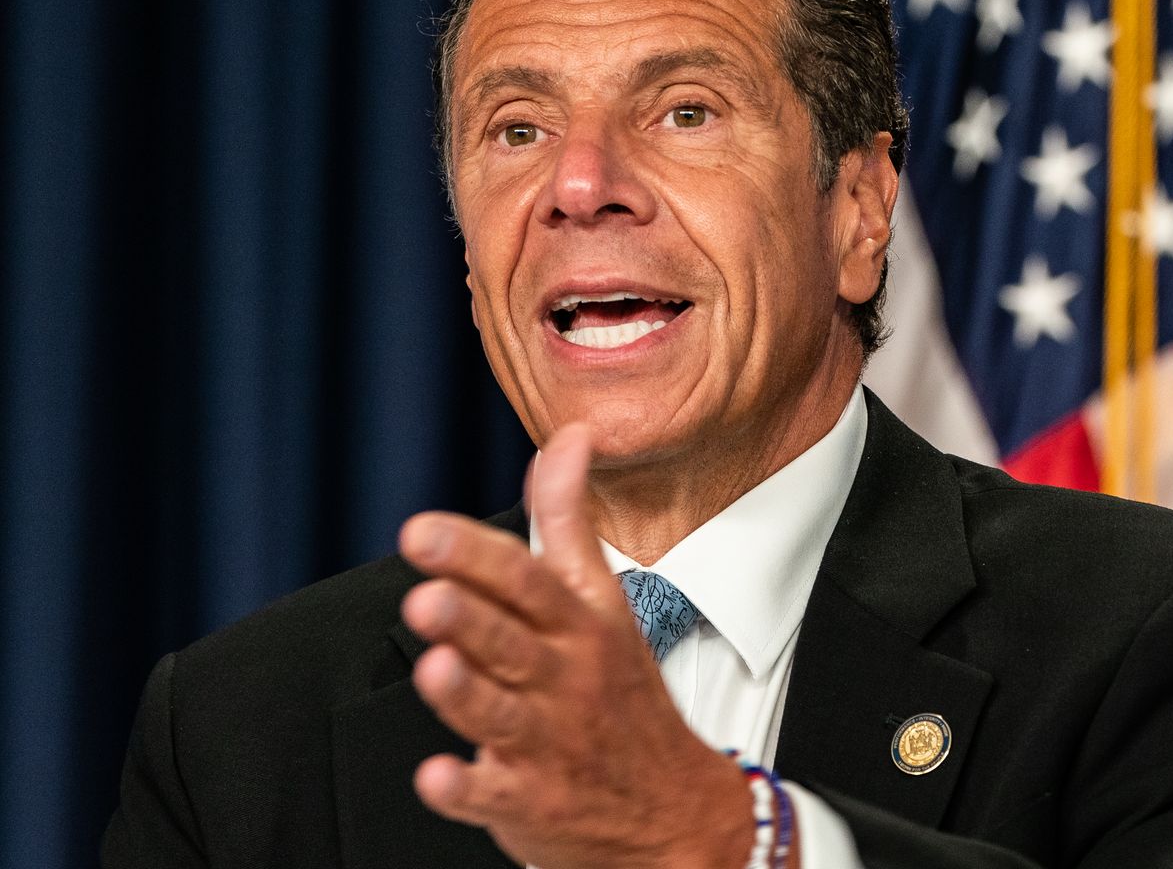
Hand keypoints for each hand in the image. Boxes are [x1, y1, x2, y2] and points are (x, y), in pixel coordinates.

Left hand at [397, 424, 753, 868]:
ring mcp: (548, 742)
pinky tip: (438, 775)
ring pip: (500, 713)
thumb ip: (568, 522)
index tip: (424, 531)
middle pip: (511, 641)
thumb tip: (568, 439)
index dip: (474, 553)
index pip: (528, 579)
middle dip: (470, 618)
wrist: (674, 809)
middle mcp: (564, 678)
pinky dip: (465, 788)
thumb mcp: (605, 601)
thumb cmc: (623, 693)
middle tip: (428, 596)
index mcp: (582, 624)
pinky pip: (491, 796)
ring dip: (466, 692)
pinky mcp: (529, 802)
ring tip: (436, 668)